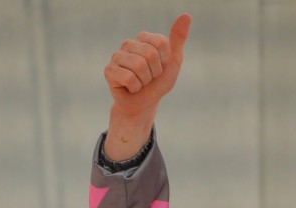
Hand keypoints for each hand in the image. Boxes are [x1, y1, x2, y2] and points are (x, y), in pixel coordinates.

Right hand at [102, 13, 191, 159]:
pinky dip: (135, 87)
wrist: (144, 104)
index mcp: (144, 38)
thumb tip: (186, 15)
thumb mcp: (173, 62)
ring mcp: (116, 56)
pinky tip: (131, 87)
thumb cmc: (158, 83)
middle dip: (155, 72)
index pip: (162, 43)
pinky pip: (128, 77)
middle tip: (150, 77)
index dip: (165, 61)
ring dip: (145, 81)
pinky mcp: (109, 70)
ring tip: (141, 82)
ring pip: (139, 66)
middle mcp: (128, 43)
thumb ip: (178, 38)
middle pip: (150, 54)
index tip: (160, 68)